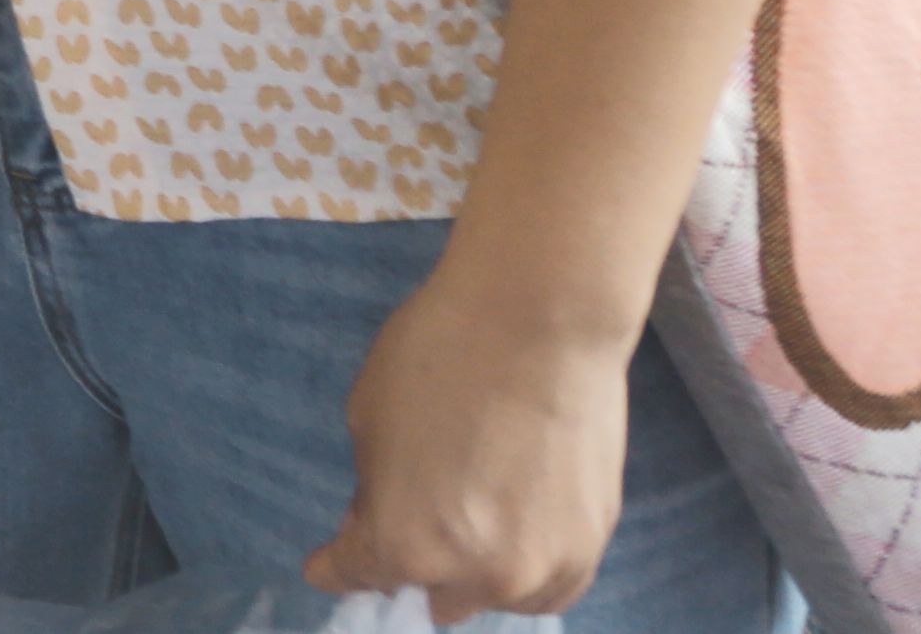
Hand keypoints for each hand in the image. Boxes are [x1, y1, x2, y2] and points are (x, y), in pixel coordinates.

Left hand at [312, 266, 641, 621]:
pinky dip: (527, 573)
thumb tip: (376, 522)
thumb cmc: (436, 355)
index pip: (359, 576)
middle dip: (413, 564)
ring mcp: (543, 569)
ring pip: (493, 599)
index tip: (328, 562)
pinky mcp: (592, 546)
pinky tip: (516, 534)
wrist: (540, 320)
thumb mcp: (368, 423)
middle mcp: (476, 576)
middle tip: (413, 515)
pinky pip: (550, 589)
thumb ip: (372, 494)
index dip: (338, 563)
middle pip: (432, 597)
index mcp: (406, 546)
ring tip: (473, 518)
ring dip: (474, 573)